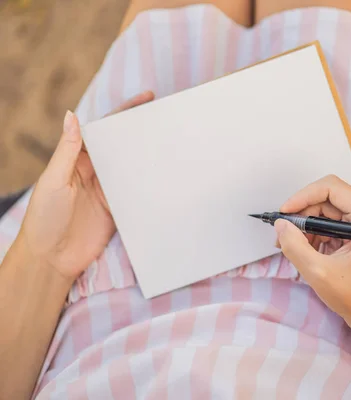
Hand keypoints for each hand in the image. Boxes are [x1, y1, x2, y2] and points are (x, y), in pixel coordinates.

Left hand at [16, 91, 154, 282]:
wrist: (51, 258)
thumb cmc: (44, 217)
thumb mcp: (54, 180)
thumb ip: (67, 150)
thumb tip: (71, 115)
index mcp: (77, 160)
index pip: (103, 130)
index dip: (123, 113)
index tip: (146, 98)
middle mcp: (95, 172)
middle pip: (121, 146)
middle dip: (141, 131)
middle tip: (166, 116)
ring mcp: (108, 191)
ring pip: (132, 167)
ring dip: (148, 156)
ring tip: (171, 142)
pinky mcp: (118, 210)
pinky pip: (136, 192)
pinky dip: (149, 184)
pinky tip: (165, 175)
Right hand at [275, 175, 350, 324]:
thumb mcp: (318, 272)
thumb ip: (295, 246)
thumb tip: (280, 225)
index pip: (331, 188)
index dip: (304, 196)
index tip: (284, 213)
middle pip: (327, 198)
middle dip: (302, 214)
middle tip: (283, 233)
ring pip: (326, 210)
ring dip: (306, 225)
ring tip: (290, 245)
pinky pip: (330, 222)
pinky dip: (314, 233)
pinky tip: (304, 250)